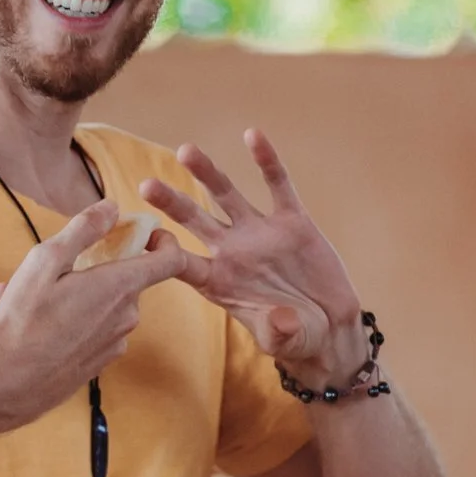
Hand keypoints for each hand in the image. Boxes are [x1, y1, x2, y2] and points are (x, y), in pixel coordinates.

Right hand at [0, 200, 185, 430]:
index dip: (164, 240)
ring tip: (29, 293)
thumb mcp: (46, 260)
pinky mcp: (99, 363)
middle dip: (99, 265)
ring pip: (105, 304)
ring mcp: (115, 343)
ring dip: (76, 292)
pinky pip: (93, 329)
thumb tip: (110, 209)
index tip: (143, 232)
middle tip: (58, 264)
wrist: (6, 384)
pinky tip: (33, 320)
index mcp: (120, 287)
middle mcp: (126, 316)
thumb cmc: (24, 320)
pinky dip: (71, 318)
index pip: (171, 259)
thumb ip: (83, 230)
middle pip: (129, 278)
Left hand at [139, 132, 363, 380]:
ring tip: (187, 150)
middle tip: (146, 184)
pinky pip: (277, 186)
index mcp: (218, 282)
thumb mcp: (285, 341)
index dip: (162, 254)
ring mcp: (260, 233)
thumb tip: (279, 323)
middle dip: (172, 203)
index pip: (182, 264)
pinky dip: (267, 161)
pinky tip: (253, 135)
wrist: (329, 326)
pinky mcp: (292, 222)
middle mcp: (233, 251)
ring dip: (207, 173)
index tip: (145, 240)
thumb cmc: (296, 338)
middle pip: (195, 221)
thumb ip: (277, 333)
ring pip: (227, 196)